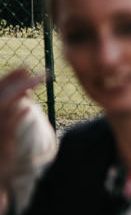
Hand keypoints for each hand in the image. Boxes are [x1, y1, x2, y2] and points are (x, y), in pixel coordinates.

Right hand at [0, 68, 45, 189]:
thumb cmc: (2, 147)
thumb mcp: (6, 124)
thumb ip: (14, 107)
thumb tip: (27, 91)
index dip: (10, 76)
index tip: (25, 67)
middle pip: (3, 94)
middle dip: (20, 81)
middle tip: (42, 74)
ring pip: (4, 106)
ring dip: (20, 92)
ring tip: (39, 82)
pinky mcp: (3, 143)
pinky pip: (8, 127)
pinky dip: (16, 117)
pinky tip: (27, 107)